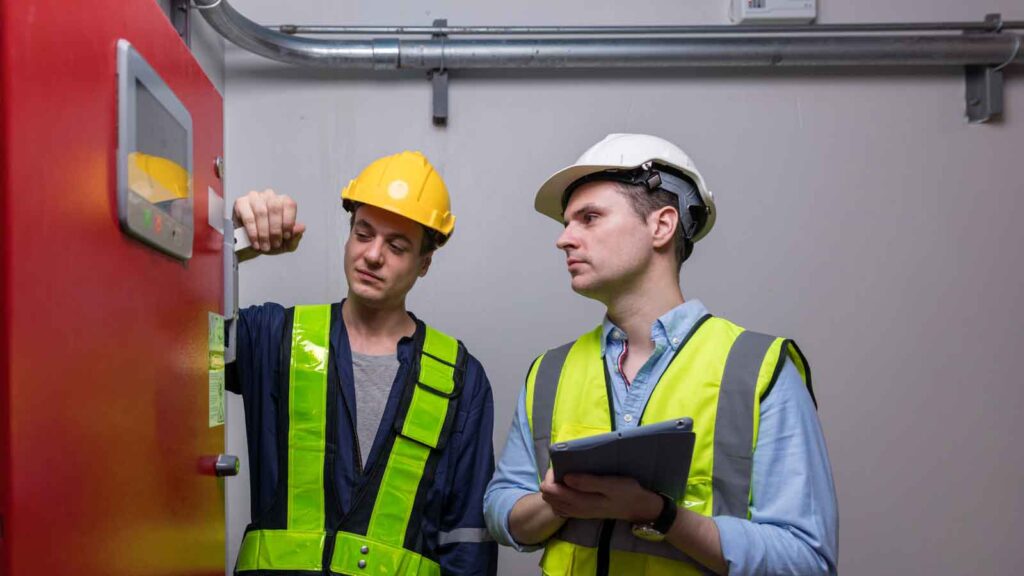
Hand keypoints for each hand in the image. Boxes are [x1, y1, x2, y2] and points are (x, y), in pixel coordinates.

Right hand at [233, 189, 305, 256]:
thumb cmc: (268, 240)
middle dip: (275, 229)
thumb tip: (301, 227)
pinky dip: (253, 232)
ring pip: (261, 212)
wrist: (248, 246)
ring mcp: (254, 197)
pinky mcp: (241, 203)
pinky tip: (255, 242)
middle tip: (274, 243)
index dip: (288, 222)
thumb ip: (295, 236)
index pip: (289, 205)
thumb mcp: (285, 243)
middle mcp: (269, 196)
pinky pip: (248, 217)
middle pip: (275, 207)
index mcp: (282, 202)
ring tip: (264, 246)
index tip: (286, 236)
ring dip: (264, 232)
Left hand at [539, 468, 661, 522]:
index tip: (562, 464)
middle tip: (564, 468)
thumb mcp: (610, 484)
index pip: (550, 489)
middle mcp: (575, 509)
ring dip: (554, 488)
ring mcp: (577, 512)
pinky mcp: (581, 512)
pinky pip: (560, 506)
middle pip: (548, 495)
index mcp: (580, 502)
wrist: (639, 507)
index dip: (551, 474)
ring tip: (566, 476)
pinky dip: (559, 495)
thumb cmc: (626, 491)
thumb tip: (566, 477)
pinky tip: (569, 487)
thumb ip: (588, 482)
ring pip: (552, 501)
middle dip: (551, 480)